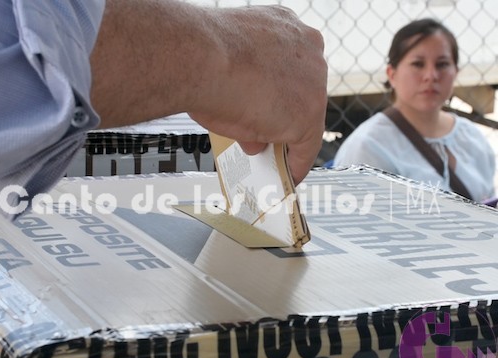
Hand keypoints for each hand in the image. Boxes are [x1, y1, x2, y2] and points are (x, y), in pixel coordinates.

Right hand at [90, 1, 326, 183]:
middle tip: (265, 133)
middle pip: (301, 91)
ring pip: (304, 117)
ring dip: (287, 138)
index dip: (280, 92)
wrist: (201, 57)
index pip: (290, 67)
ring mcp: (312, 81)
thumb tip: (253, 133)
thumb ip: (246, 98)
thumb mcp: (227, 70)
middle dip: (282, 113)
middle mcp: (307, 48)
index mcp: (286, 27)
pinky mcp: (308, 114)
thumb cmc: (202, 53)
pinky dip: (296, 163)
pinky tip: (288, 175)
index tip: (274, 106)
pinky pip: (306, 146)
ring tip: (272, 159)